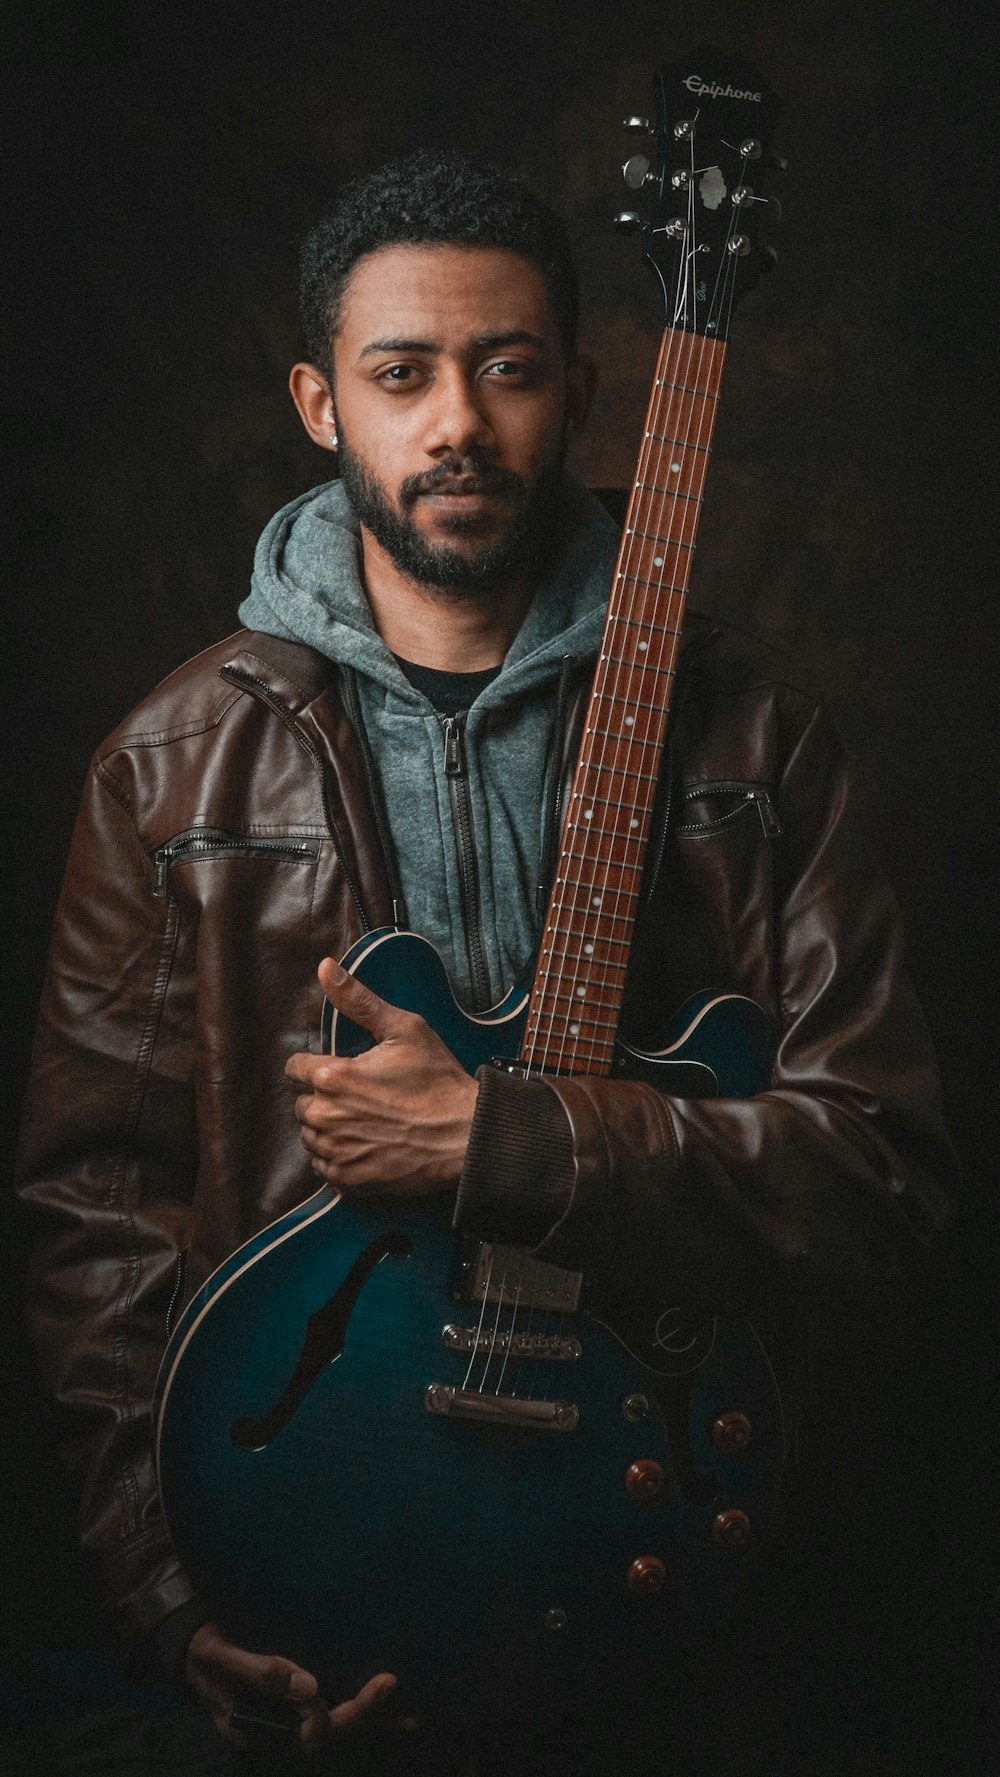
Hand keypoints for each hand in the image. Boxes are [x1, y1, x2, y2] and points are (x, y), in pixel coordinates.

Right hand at [185, 1620, 395, 1752]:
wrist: (186, 1647)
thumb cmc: (200, 1651)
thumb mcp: (220, 1656)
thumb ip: (261, 1672)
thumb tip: (311, 1687)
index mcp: (257, 1730)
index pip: (304, 1734)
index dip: (323, 1717)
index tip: (324, 1688)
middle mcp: (278, 1730)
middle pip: (328, 1732)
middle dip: (362, 1712)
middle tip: (389, 1683)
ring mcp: (287, 1718)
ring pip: (335, 1724)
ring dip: (370, 1718)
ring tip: (412, 1716)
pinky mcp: (294, 1699)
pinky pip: (331, 1706)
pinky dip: (359, 1706)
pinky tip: (388, 1701)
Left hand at [285, 957, 478, 1193]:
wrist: (464, 1135)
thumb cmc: (437, 1081)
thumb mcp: (404, 1029)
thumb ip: (358, 1000)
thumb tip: (325, 968)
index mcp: (332, 1077)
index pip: (293, 1068)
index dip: (316, 1064)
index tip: (342, 1068)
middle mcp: (325, 1115)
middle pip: (301, 1101)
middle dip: (324, 1095)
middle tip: (362, 1094)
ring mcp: (335, 1150)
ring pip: (310, 1133)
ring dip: (329, 1125)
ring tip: (366, 1118)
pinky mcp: (347, 1178)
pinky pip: (323, 1164)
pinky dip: (338, 1154)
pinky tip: (366, 1142)